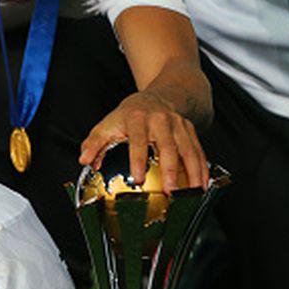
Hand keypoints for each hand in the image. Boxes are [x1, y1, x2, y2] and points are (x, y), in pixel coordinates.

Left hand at [78, 90, 208, 192]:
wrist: (158, 96)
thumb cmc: (127, 116)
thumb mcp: (107, 125)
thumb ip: (94, 143)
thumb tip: (84, 160)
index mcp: (138, 119)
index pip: (138, 140)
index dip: (138, 159)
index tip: (137, 179)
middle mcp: (161, 120)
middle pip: (168, 146)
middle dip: (171, 169)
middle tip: (170, 191)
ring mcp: (179, 124)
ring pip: (188, 148)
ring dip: (192, 170)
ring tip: (193, 192)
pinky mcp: (190, 130)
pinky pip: (198, 149)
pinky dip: (202, 167)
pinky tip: (203, 184)